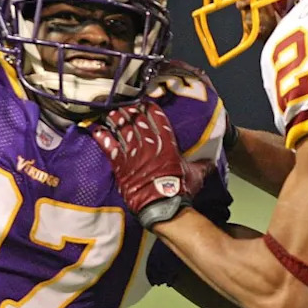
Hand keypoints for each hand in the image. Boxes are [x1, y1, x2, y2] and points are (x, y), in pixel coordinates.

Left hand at [91, 102, 210, 229]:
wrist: (162, 206)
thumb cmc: (180, 191)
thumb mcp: (195, 175)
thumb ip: (202, 165)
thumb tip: (212, 163)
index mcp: (167, 143)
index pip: (158, 118)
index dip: (150, 108)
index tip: (145, 101)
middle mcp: (149, 143)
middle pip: (137, 120)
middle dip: (131, 110)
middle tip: (125, 104)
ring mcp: (133, 153)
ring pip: (122, 129)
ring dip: (116, 119)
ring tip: (112, 112)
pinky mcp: (120, 164)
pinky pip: (108, 146)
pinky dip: (101, 136)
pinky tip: (95, 128)